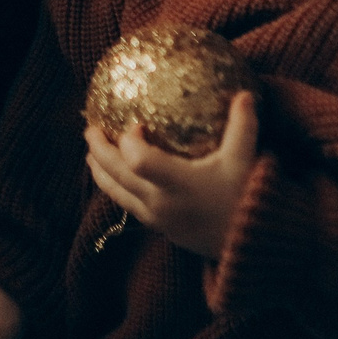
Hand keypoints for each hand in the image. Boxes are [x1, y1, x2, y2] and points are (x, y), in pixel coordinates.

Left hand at [85, 89, 258, 258]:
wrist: (248, 245)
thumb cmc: (245, 199)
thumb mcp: (244, 160)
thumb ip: (243, 126)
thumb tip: (246, 93)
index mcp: (179, 184)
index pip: (139, 161)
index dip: (130, 140)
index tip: (137, 124)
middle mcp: (161, 202)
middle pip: (117, 174)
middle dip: (99, 150)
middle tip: (90, 129)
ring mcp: (156, 218)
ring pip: (116, 193)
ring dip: (100, 171)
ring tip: (90, 153)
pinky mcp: (157, 227)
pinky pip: (126, 205)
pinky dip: (113, 188)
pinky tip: (111, 176)